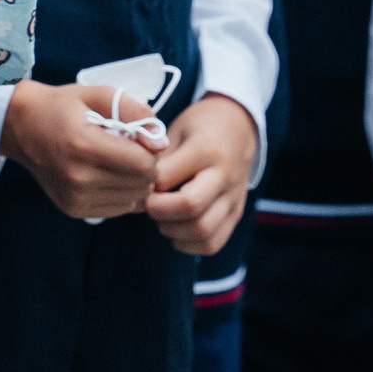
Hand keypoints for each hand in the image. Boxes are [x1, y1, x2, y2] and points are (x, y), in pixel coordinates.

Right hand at [0, 79, 163, 217]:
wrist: (21, 127)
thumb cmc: (63, 106)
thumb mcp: (98, 94)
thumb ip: (136, 112)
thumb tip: (162, 144)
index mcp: (82, 145)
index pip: (142, 164)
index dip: (150, 151)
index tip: (139, 138)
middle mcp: (77, 177)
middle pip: (140, 184)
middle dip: (145, 167)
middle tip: (130, 149)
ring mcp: (74, 197)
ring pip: (132, 199)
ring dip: (134, 181)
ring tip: (117, 161)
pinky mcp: (73, 209)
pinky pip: (117, 208)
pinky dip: (121, 193)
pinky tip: (107, 174)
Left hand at [143, 94, 257, 253]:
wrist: (239, 126)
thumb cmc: (198, 127)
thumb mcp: (175, 131)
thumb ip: (157, 161)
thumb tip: (133, 192)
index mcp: (206, 150)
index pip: (167, 179)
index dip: (145, 187)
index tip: (136, 185)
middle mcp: (224, 176)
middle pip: (190, 207)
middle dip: (159, 212)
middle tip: (149, 204)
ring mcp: (234, 198)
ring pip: (203, 231)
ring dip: (173, 231)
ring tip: (162, 217)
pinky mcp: (236, 214)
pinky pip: (213, 243)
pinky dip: (190, 245)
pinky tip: (177, 230)